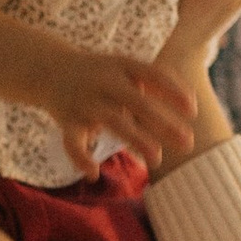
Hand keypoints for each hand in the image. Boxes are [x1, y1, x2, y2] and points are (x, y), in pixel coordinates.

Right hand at [41, 46, 197, 177]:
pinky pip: (72, 142)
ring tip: (157, 161)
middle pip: (138, 102)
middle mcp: (104, 82)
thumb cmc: (99, 72)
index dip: (174, 91)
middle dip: (164, 123)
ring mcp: (85, 102)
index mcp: (122, 66)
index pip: (153, 74)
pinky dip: (80, 159)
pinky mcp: (67, 121)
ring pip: (114, 121)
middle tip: (188, 143)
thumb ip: (153, 82)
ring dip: (137, 140)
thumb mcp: (124, 67)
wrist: (47, 67)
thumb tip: (191, 102)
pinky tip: (94, 174)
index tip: (193, 111)